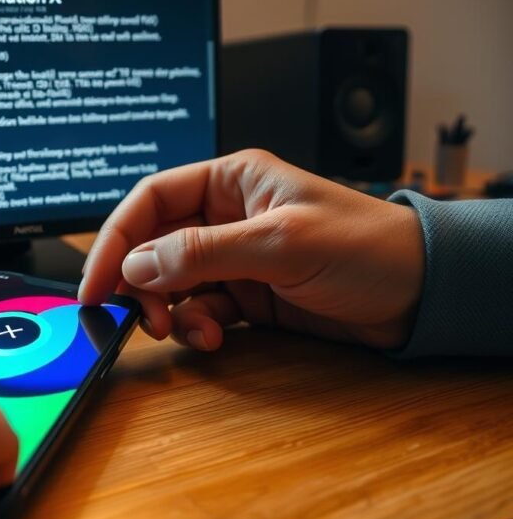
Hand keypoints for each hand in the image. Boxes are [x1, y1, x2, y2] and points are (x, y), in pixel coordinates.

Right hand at [79, 150, 424, 351]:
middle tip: (145, 317)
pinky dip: (197, 326)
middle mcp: (226, 217)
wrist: (423, 294)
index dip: (115, 238)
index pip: (151, 201)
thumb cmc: (369, 246)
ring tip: (185, 331)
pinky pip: (200, 309)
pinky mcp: (248, 295)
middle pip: (153, 245)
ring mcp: (235, 258)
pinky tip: (215, 337)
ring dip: (169, 310)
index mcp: (231, 181)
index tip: (95, 281)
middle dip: (141, 283)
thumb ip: (203, 253)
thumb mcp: (281, 242)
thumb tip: (136, 266)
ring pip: (172, 283)